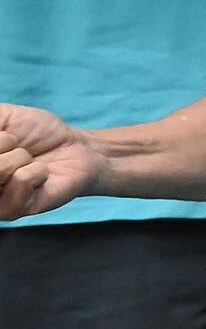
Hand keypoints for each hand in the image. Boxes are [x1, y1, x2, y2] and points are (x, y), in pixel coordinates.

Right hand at [0, 105, 99, 220]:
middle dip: (4, 143)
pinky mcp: (11, 211)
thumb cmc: (35, 132)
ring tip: (27, 162)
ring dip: (21, 156)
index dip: (0, 140)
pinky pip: (21, 179)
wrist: (74, 148)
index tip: (8, 139)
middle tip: (16, 148)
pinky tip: (39, 177)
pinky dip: (37, 171)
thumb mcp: (2, 116)